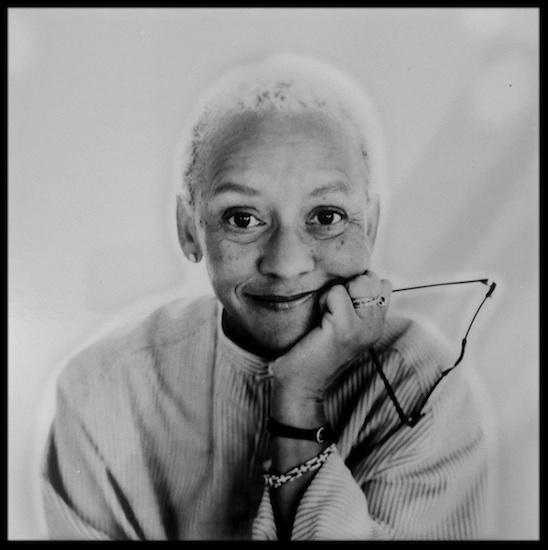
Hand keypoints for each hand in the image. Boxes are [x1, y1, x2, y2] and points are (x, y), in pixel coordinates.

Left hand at [271, 271, 391, 401]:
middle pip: (373, 279)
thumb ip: (354, 304)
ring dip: (335, 293)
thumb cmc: (312, 350)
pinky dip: (324, 300)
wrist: (300, 384)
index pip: (383, 285)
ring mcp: (363, 328)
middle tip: (332, 309)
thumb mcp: (342, 324)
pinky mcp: (345, 328)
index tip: (341, 305)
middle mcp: (375, 327)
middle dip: (349, 285)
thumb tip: (354, 276)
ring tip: (326, 314)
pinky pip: (336, 292)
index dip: (358, 285)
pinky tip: (319, 321)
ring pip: (359, 282)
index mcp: (376, 325)